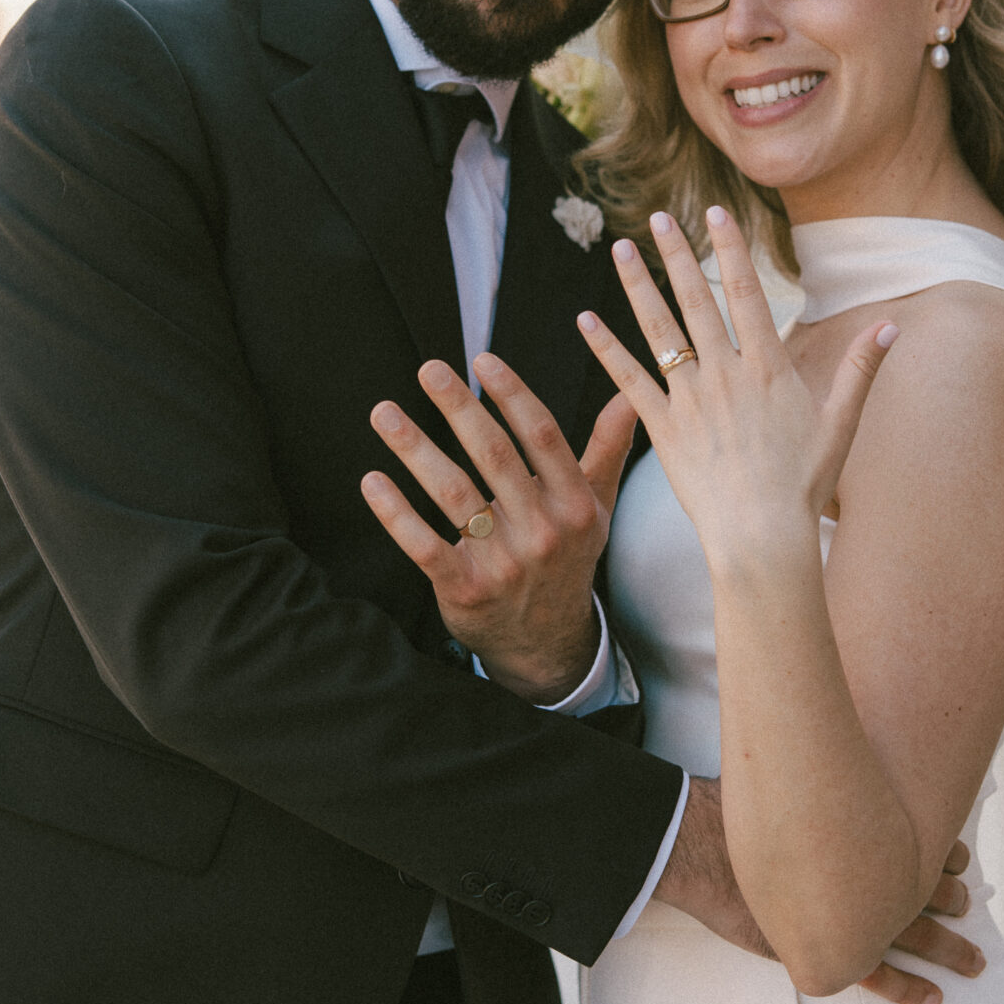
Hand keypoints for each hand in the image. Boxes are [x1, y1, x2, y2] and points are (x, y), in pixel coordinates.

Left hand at [361, 353, 635, 703]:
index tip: (483, 361)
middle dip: (458, 407)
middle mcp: (542, 531)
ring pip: (453, 493)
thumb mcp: (597, 507)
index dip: (512, 395)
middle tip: (428, 369)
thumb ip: (608, 448)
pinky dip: (396, 513)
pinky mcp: (465, 589)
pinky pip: (424, 545)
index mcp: (575, 505)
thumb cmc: (567, 559)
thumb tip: (630, 394)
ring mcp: (503, 563)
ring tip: (384, 413)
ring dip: (415, 448)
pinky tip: (373, 480)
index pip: (542, 437)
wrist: (547, 643)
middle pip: (494, 456)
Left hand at [576, 207, 894, 573]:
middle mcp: (726, 375)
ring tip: (621, 249)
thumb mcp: (841, 424)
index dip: (731, 248)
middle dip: (678, 255)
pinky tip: (585, 320)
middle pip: (697, 301)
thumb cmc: (804, 485)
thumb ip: (860, 369)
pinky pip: (628, 382)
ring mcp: (690, 401)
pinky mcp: (663, 430)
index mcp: (768, 368)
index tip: (716, 211)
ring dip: (638, 287)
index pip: (747, 293)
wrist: (761, 536)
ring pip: (659, 331)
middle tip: (657, 217)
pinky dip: (605, 349)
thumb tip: (891, 326)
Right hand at [662, 801, 983, 1003]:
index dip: (945, 853)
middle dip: (951, 897)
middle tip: (969, 901)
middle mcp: (861, 878)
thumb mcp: (791, 786)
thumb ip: (822, 787)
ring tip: (972, 958)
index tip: (962, 856)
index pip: (920, 847)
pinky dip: (909, 988)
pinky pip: (878, 977)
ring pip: (915, 936)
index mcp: (861, 837)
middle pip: (923, 890)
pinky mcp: (826, 951)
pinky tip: (934, 995)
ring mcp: (847, 918)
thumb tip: (833, 759)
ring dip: (948, 947)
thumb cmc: (741, 814)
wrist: (702, 846)